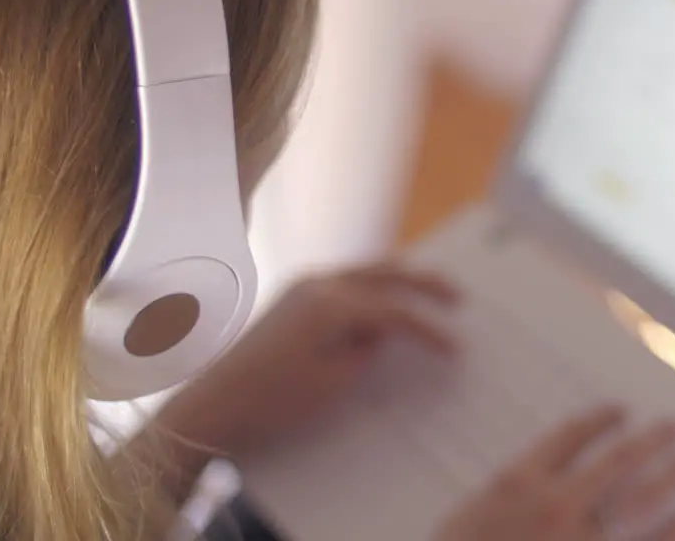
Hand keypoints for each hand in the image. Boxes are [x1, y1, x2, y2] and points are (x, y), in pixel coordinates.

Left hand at [163, 264, 456, 457]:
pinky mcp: (293, 296)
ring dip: (398, 278)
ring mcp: (303, 285)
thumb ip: (365, 349)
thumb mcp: (333, 381)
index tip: (455, 349)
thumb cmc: (275, 399)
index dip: (428, 330)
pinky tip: (384, 299)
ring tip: (428, 290)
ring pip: (364, 270)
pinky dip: (372, 286)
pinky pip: (344, 280)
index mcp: (332, 304)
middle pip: (384, 273)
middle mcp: (319, 283)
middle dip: (423, 282)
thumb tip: (381, 331)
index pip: (395, 312)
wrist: (218, 403)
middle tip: (456, 295)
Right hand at [436, 407, 674, 540]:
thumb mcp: (472, 514)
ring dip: (671, 479)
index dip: (599, 420)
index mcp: (520, 481)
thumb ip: (510, 493)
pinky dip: (670, 535)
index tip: (620, 411)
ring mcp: (581, 540)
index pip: (569, 436)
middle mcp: (557, 504)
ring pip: (639, 503)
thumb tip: (546, 478)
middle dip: (650, 441)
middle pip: (616, 461)